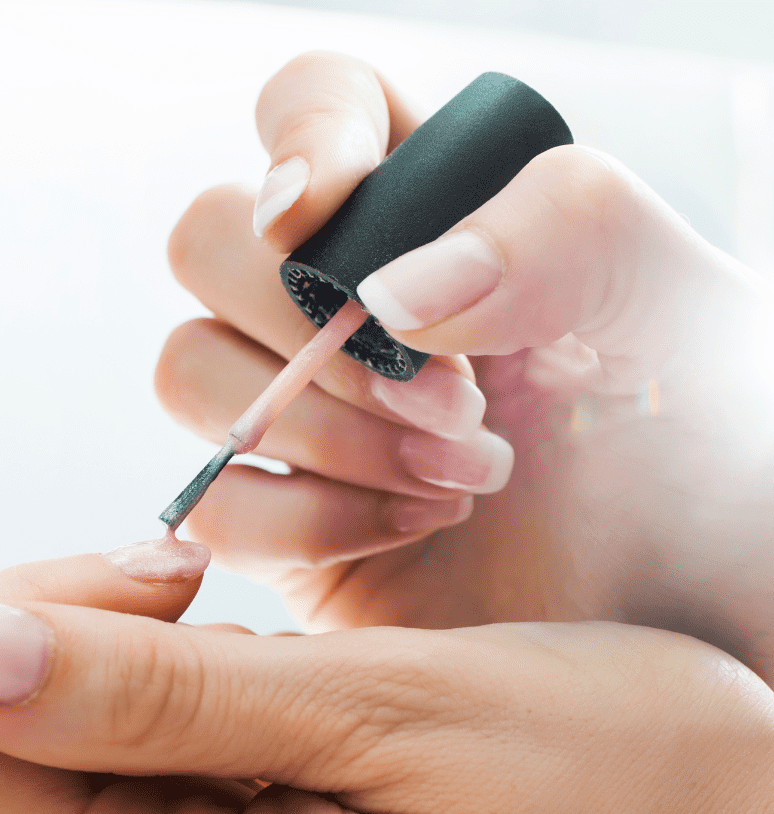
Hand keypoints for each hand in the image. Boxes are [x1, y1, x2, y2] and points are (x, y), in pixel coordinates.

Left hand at [0, 592, 773, 813]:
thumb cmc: (614, 783)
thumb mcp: (382, 705)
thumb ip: (148, 691)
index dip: (11, 629)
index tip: (143, 567)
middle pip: (6, 769)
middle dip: (81, 645)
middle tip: (196, 583)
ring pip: (75, 769)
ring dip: (144, 675)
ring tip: (267, 647)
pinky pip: (148, 789)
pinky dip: (186, 714)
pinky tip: (270, 694)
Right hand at [158, 53, 773, 680]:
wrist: (699, 617)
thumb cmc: (713, 461)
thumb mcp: (683, 308)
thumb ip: (565, 231)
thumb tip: (388, 290)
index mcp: (440, 214)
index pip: (312, 109)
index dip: (297, 142)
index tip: (322, 215)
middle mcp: (350, 309)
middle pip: (208, 244)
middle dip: (309, 326)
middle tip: (451, 398)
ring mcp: (304, 422)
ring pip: (189, 373)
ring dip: (316, 430)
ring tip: (464, 481)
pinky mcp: (284, 529)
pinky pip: (210, 505)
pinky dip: (302, 522)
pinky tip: (417, 530)